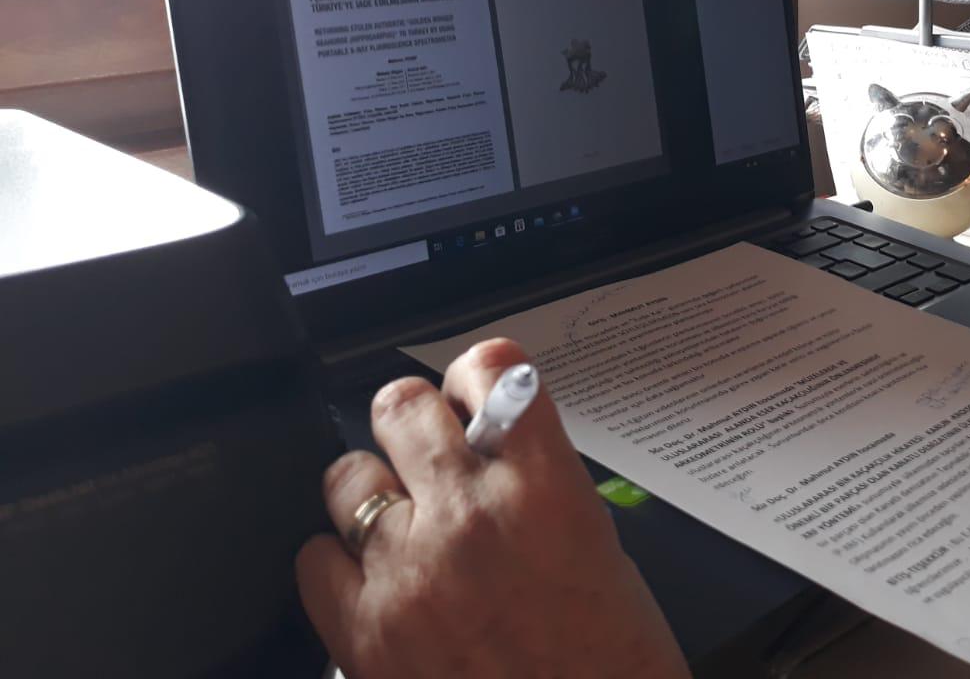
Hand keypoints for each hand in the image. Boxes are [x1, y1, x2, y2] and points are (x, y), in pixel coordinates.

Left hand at [296, 338, 689, 678]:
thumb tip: (486, 442)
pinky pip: (313, 559)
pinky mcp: (364, 632)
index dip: (476, 374)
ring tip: (400, 523)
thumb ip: (536, 479)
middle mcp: (471, 515)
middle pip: (403, 406)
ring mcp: (409, 571)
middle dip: (414, 423)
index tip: (474, 389)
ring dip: (373, 492)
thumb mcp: (596, 542)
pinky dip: (338, 564)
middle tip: (427, 451)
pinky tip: (374, 579)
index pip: (493, 371)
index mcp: (545, 487)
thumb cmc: (605, 657)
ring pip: (347, 476)